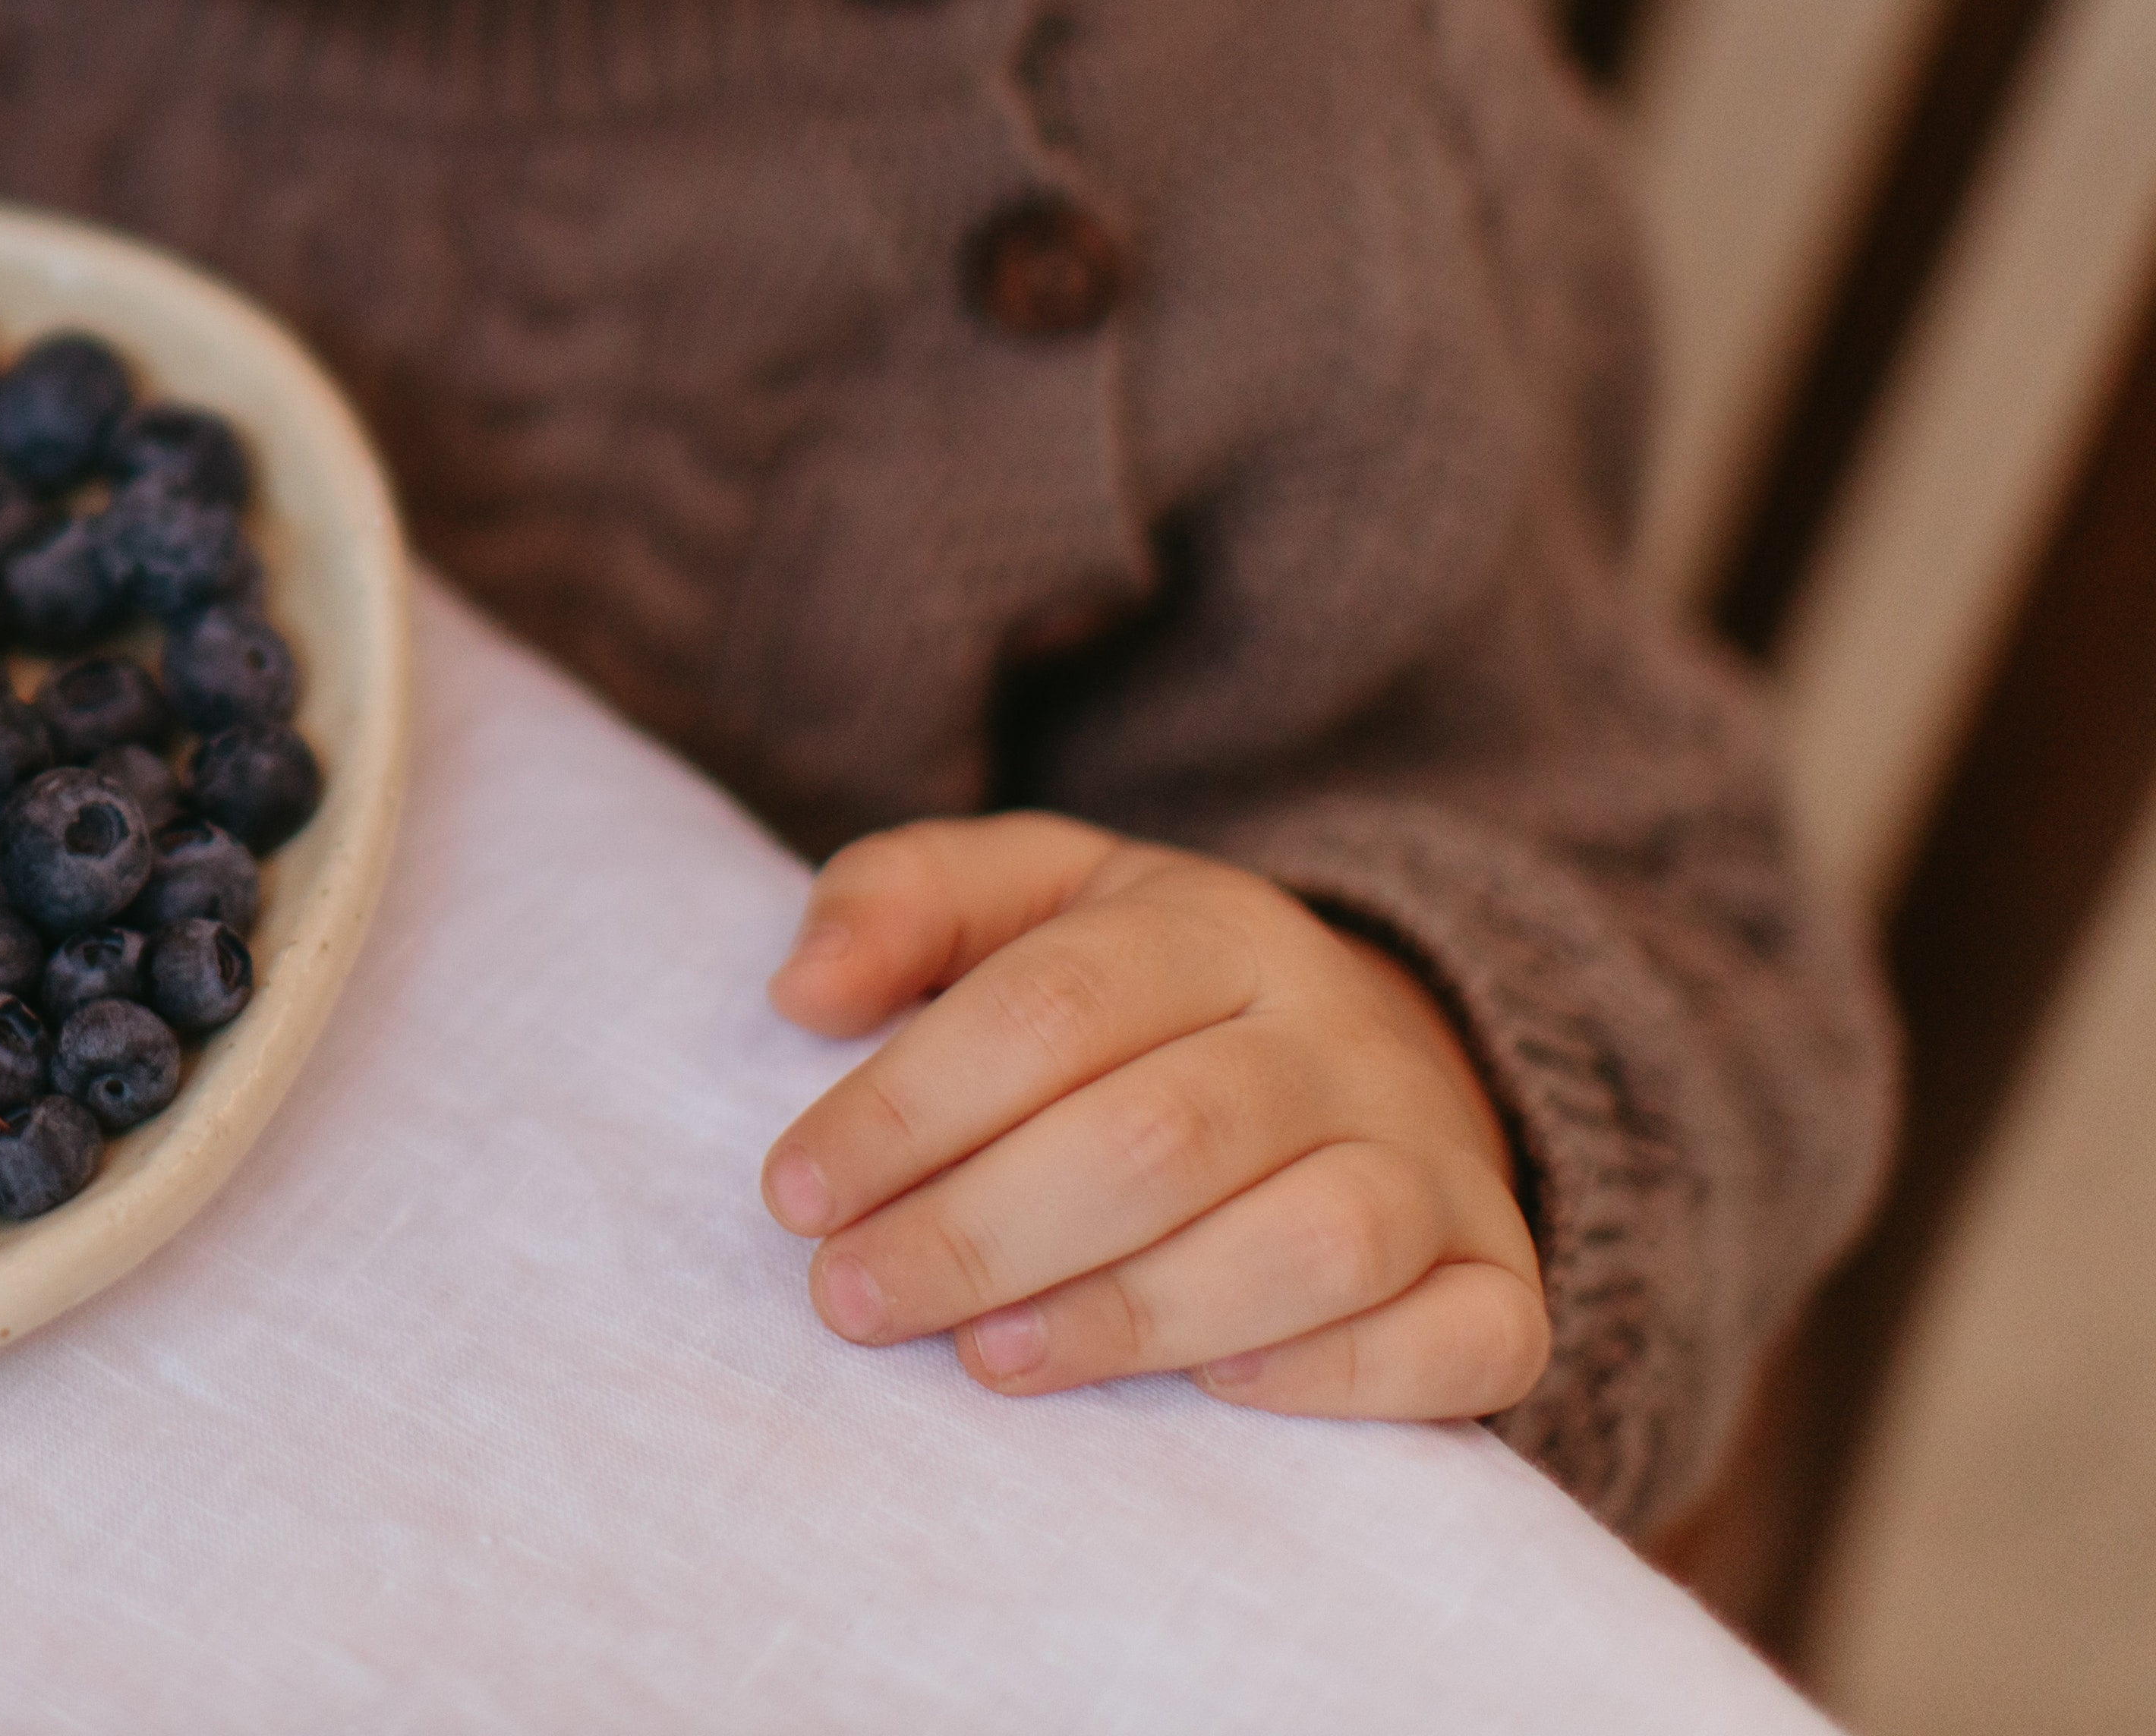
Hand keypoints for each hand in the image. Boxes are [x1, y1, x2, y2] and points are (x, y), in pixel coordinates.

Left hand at [756, 814, 1545, 1421]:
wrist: (1370, 1054)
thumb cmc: (1139, 998)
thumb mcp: (1024, 900)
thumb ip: (902, 901)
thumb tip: (804, 989)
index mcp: (1213, 924)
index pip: (1050, 1007)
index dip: (908, 1107)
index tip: (794, 1195)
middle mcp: (1339, 1035)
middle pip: (1162, 1135)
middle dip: (982, 1230)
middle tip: (853, 1301)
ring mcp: (1436, 1161)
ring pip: (1311, 1243)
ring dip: (1133, 1314)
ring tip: (989, 1359)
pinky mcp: (1501, 1280)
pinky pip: (1461, 1340)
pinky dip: (1337, 1376)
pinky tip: (1210, 1394)